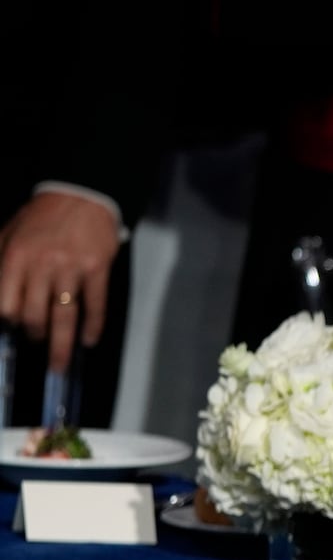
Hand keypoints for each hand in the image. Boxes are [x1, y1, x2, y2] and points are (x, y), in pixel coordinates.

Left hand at [0, 191, 121, 371]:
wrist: (80, 195)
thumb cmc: (42, 217)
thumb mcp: (8, 235)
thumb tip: (0, 302)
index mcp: (15, 257)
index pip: (7, 303)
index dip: (9, 325)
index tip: (12, 336)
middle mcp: (42, 265)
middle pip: (35, 315)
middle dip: (34, 337)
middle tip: (37, 347)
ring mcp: (71, 269)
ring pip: (65, 317)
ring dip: (61, 345)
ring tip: (59, 364)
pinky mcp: (97, 269)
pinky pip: (95, 305)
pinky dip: (93, 327)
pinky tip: (89, 340)